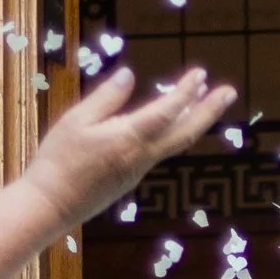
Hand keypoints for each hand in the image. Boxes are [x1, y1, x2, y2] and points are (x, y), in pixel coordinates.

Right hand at [27, 64, 241, 232]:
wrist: (51, 204)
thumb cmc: (58, 159)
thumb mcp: (76, 121)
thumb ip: (106, 98)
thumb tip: (129, 75)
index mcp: (129, 138)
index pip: (167, 112)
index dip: (186, 92)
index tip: (200, 73)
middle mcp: (142, 156)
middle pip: (185, 132)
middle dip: (209, 111)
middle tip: (229, 91)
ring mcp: (139, 170)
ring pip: (175, 142)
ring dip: (193, 120)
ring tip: (204, 99)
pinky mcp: (131, 178)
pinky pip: (160, 150)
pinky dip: (173, 132)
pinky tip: (174, 121)